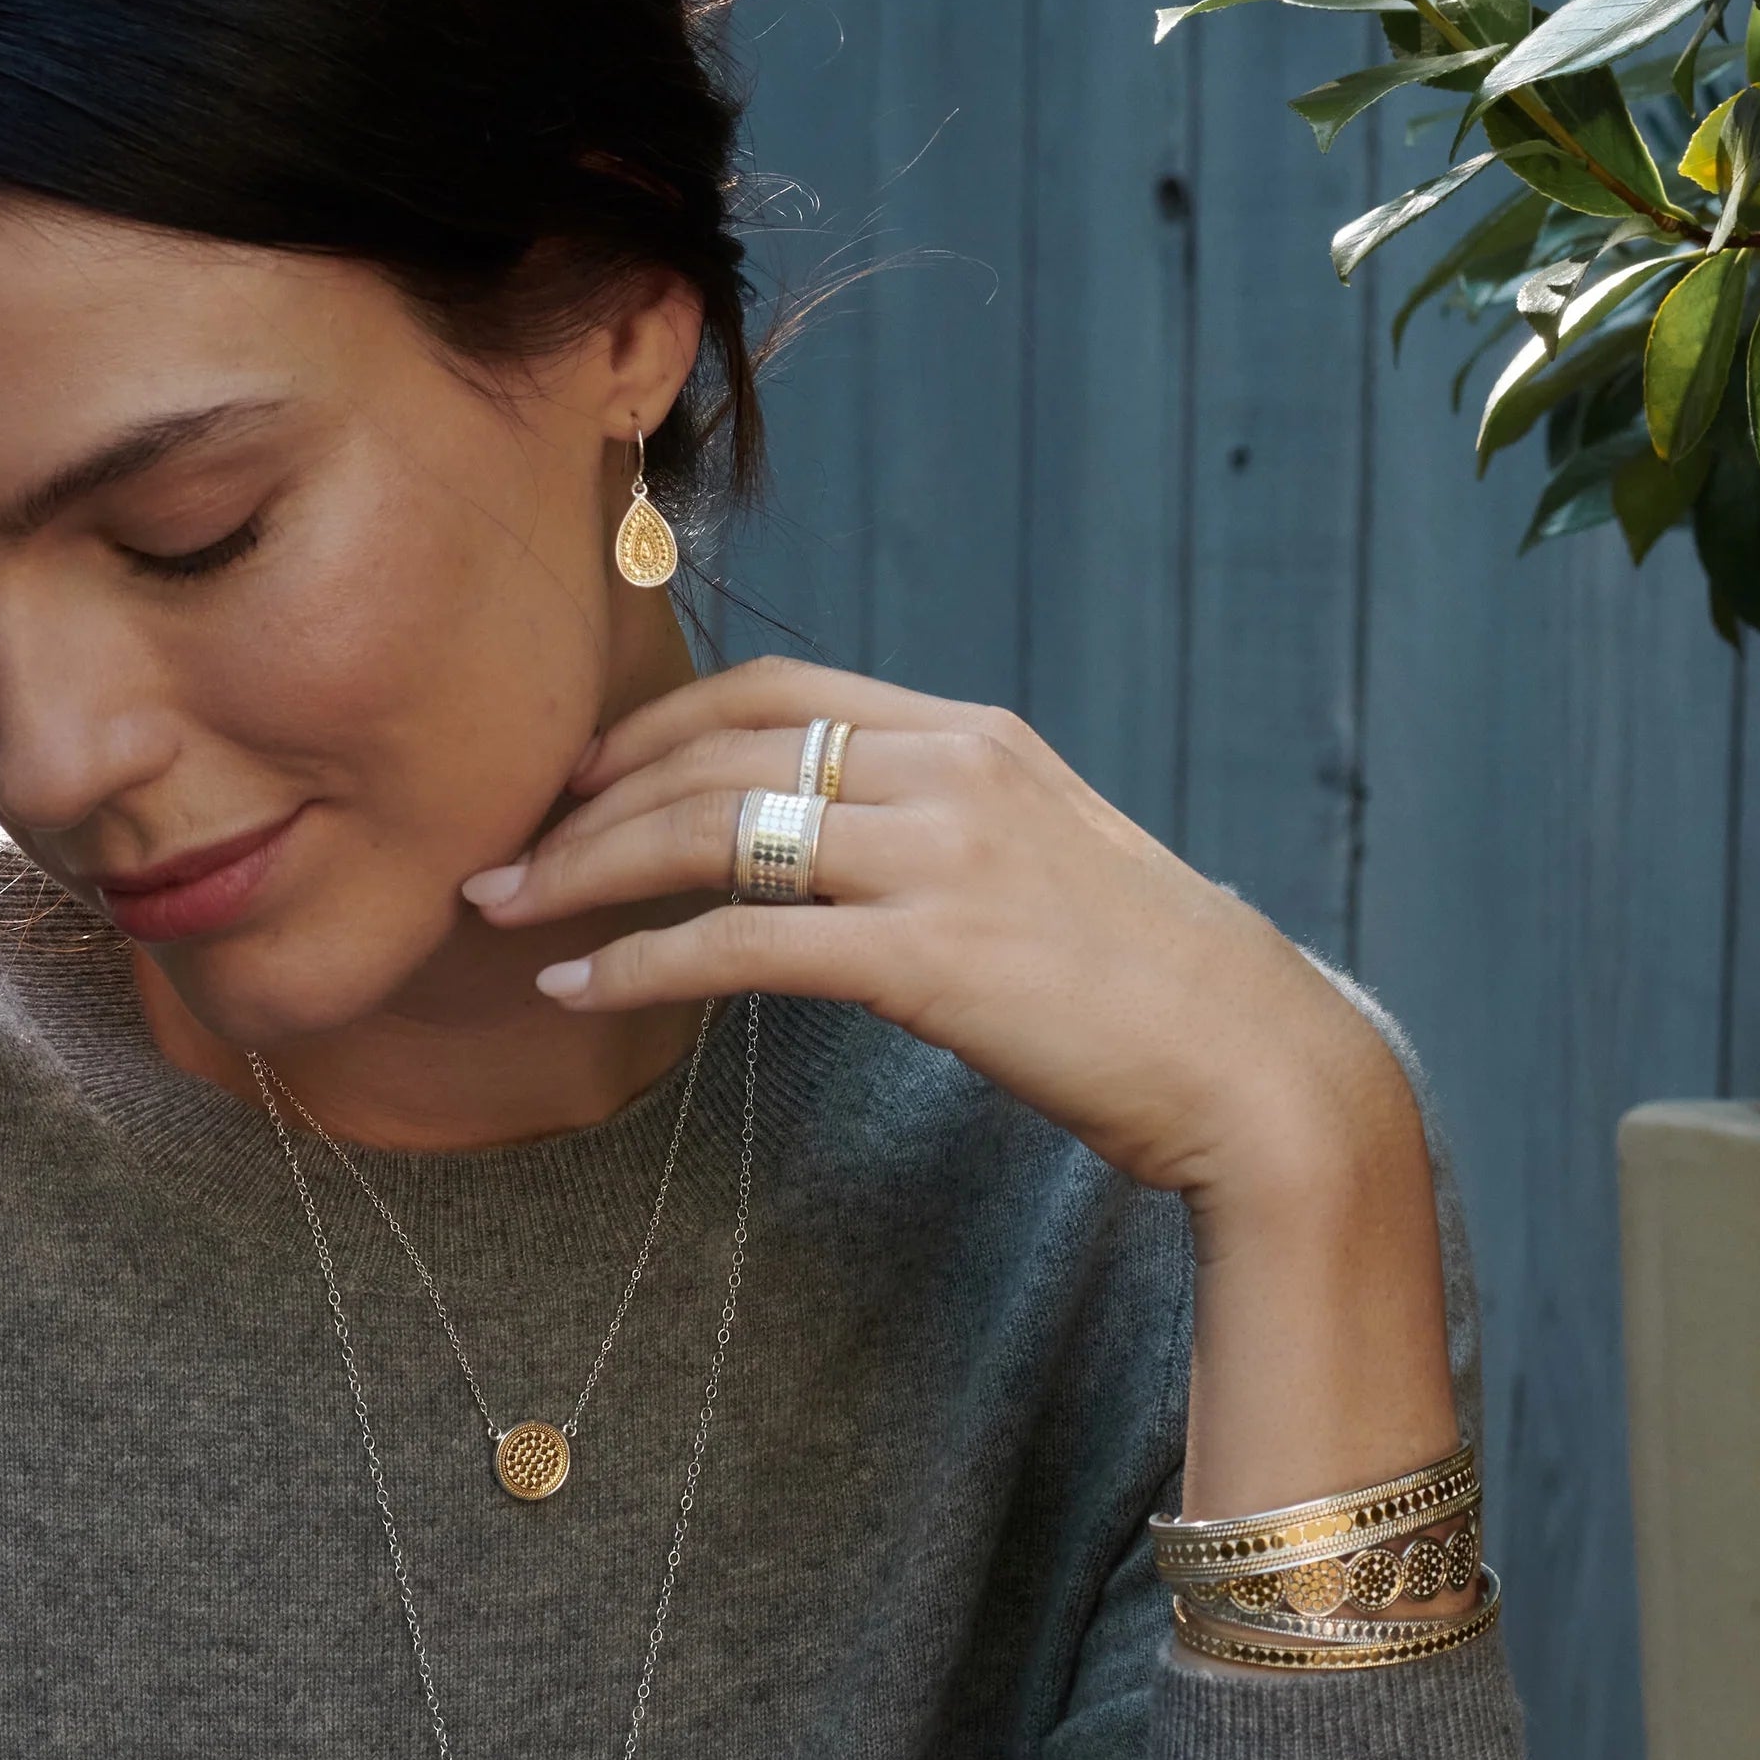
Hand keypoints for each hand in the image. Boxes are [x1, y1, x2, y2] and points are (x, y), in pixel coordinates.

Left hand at [465, 662, 1458, 1514]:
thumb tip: (841, 870)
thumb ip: (944, 841)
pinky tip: (576, 991)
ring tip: (501, 911)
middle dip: (588, 798)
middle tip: (500, 850)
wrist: (1259, 1066)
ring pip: (707, 831)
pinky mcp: (926, 955)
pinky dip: (637, 962)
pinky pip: (737, 942)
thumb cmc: (1153, 992)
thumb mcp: (1045, 871)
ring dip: (583, 870)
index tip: (578, 775)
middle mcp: (950, 770)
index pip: (777, 694)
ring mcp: (939, 856)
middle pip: (716, 750)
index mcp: (974, 738)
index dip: (657, 725)